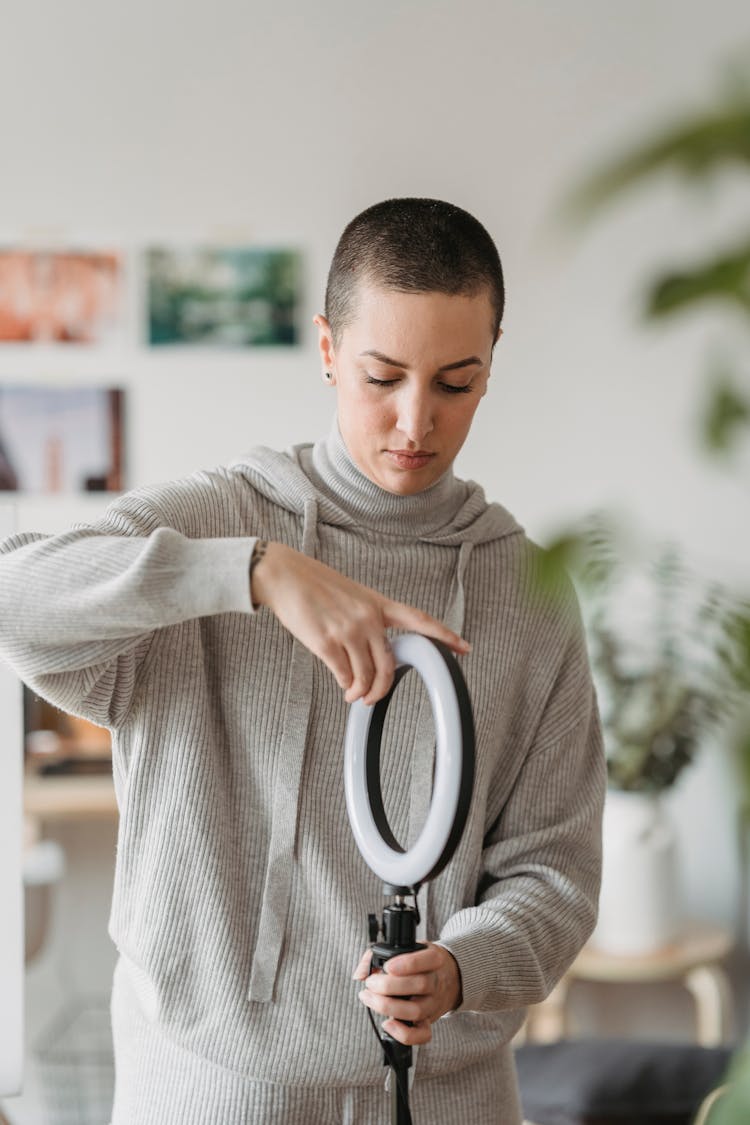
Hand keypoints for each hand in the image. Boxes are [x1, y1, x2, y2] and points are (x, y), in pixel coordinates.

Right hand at [251, 541, 469, 704]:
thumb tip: (369, 652)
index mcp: (378, 603)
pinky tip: (343, 685)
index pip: (419, 620)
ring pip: (367, 676)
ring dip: (361, 692)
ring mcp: (349, 630)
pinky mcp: (327, 643)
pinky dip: (345, 685)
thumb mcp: (351, 595)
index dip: (444, 636)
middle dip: (383, 688)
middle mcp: (368, 618)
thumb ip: (367, 620)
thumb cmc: (314, 585)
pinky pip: (345, 676)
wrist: (284, 575)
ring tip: (353, 694)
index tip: (464, 648)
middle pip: (390, 664)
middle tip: (373, 696)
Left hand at [352, 942, 461, 1044]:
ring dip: (388, 1006)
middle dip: (389, 985)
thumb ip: (376, 956)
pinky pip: (422, 1035)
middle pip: (420, 985)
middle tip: (371, 983)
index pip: (426, 960)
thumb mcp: (404, 949)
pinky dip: (404, 1034)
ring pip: (416, 1010)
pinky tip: (387, 1023)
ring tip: (369, 998)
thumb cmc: (418, 963)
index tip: (387, 966)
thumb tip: (360, 974)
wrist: (447, 977)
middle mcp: (436, 982)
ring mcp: (433, 1003)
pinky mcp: (428, 1021)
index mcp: (434, 959)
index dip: (406, 964)